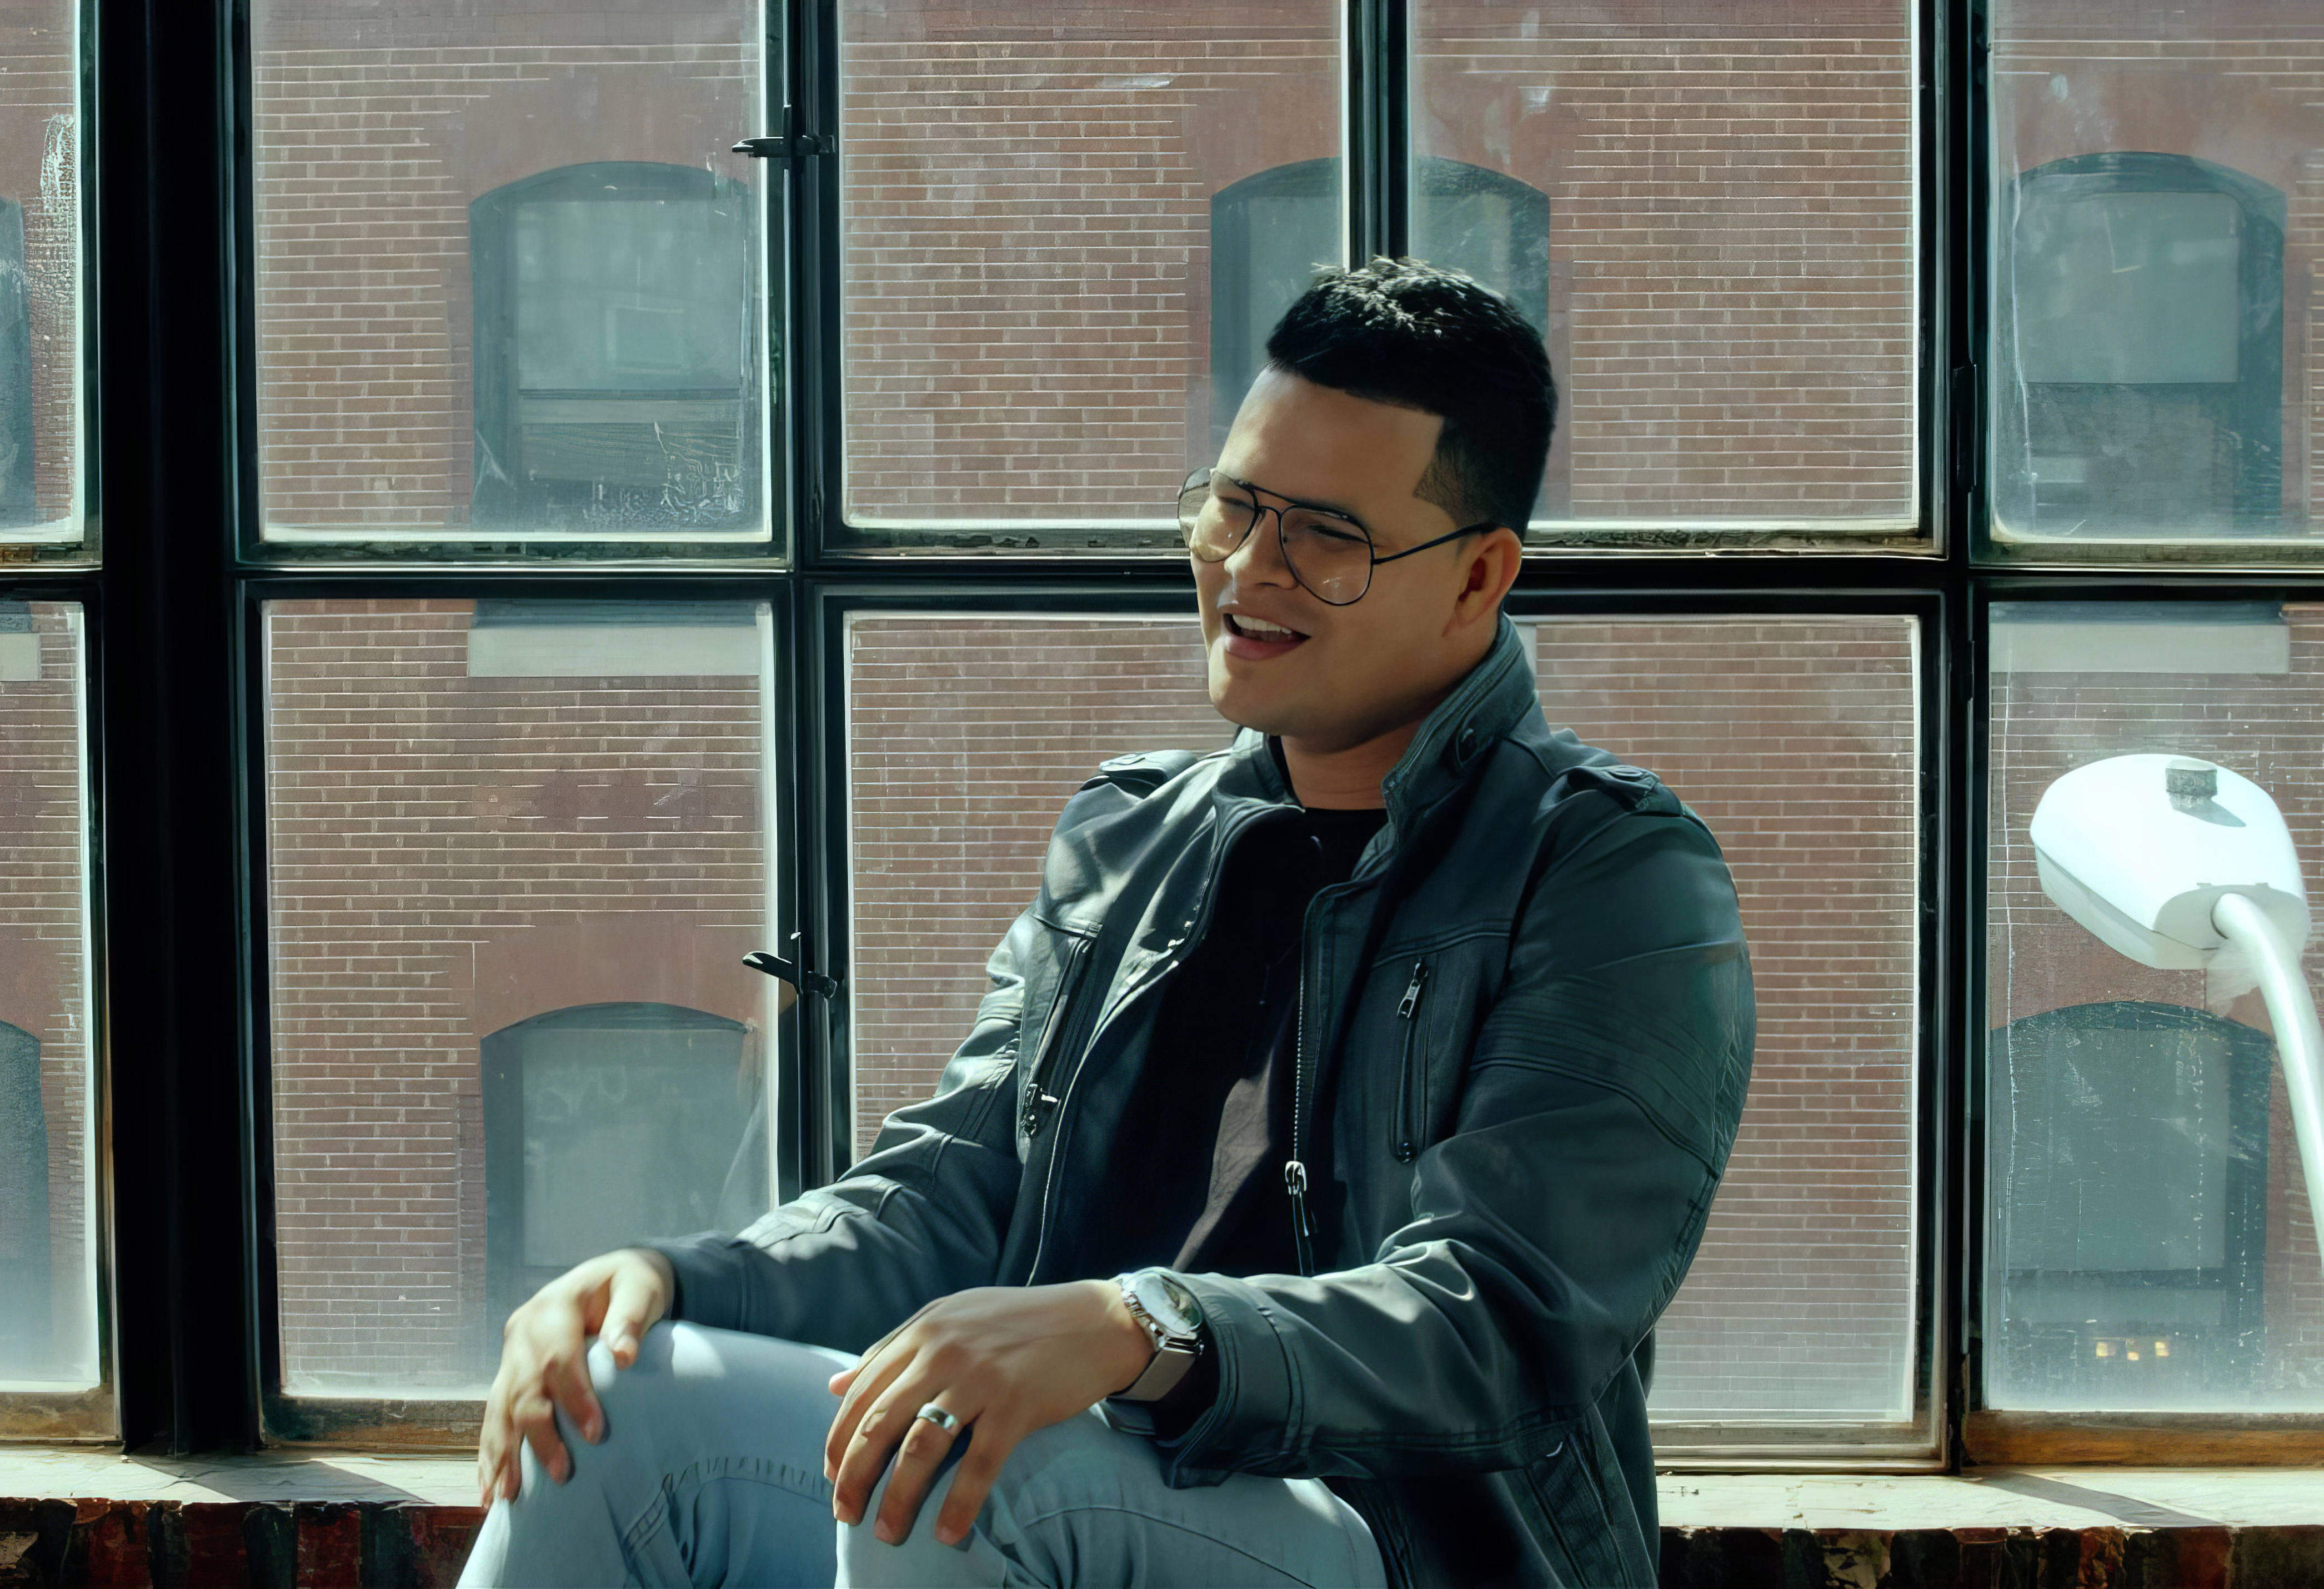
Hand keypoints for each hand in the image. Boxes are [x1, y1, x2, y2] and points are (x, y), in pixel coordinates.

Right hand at [476, 1247, 674, 1507]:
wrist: (608, 1278)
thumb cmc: (630, 1285)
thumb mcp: (640, 1289)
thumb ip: (631, 1318)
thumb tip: (625, 1356)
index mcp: (553, 1307)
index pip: (558, 1358)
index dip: (575, 1398)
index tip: (597, 1434)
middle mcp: (523, 1331)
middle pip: (524, 1389)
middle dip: (539, 1435)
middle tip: (561, 1475)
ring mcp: (511, 1354)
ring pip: (500, 1408)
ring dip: (501, 1453)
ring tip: (505, 1497)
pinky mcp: (509, 1374)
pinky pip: (494, 1416)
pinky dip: (490, 1452)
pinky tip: (486, 1488)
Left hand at [824, 1281, 1153, 1547]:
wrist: (1095, 1320)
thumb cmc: (1020, 1322)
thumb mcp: (950, 1319)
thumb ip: (893, 1349)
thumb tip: (834, 1385)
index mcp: (923, 1330)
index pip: (862, 1391)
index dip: (839, 1439)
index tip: (830, 1476)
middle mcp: (943, 1351)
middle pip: (879, 1423)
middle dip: (853, 1475)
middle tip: (844, 1514)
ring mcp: (980, 1378)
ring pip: (920, 1448)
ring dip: (897, 1498)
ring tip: (886, 1534)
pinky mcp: (1016, 1405)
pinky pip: (978, 1466)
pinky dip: (959, 1505)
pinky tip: (946, 1534)